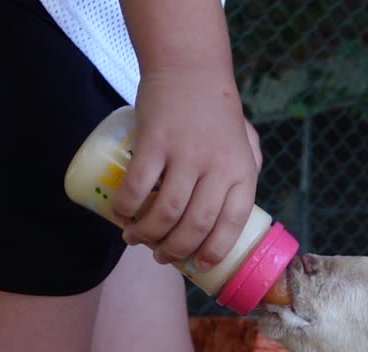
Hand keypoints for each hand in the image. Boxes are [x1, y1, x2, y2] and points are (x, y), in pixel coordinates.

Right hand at [112, 69, 260, 271]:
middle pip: (195, 226)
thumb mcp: (246, 144)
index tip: (197, 266)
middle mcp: (217, 167)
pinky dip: (128, 208)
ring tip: (136, 238)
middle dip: (175, 250)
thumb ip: (247, 172)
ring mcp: (186, 154)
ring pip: (167, 212)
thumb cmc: (216, 111)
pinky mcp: (156, 141)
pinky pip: (139, 186)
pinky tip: (121, 215)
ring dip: (148, 234)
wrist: (190, 68)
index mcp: (243, 173)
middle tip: (160, 256)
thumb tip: (236, 214)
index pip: (232, 226)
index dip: (213, 252)